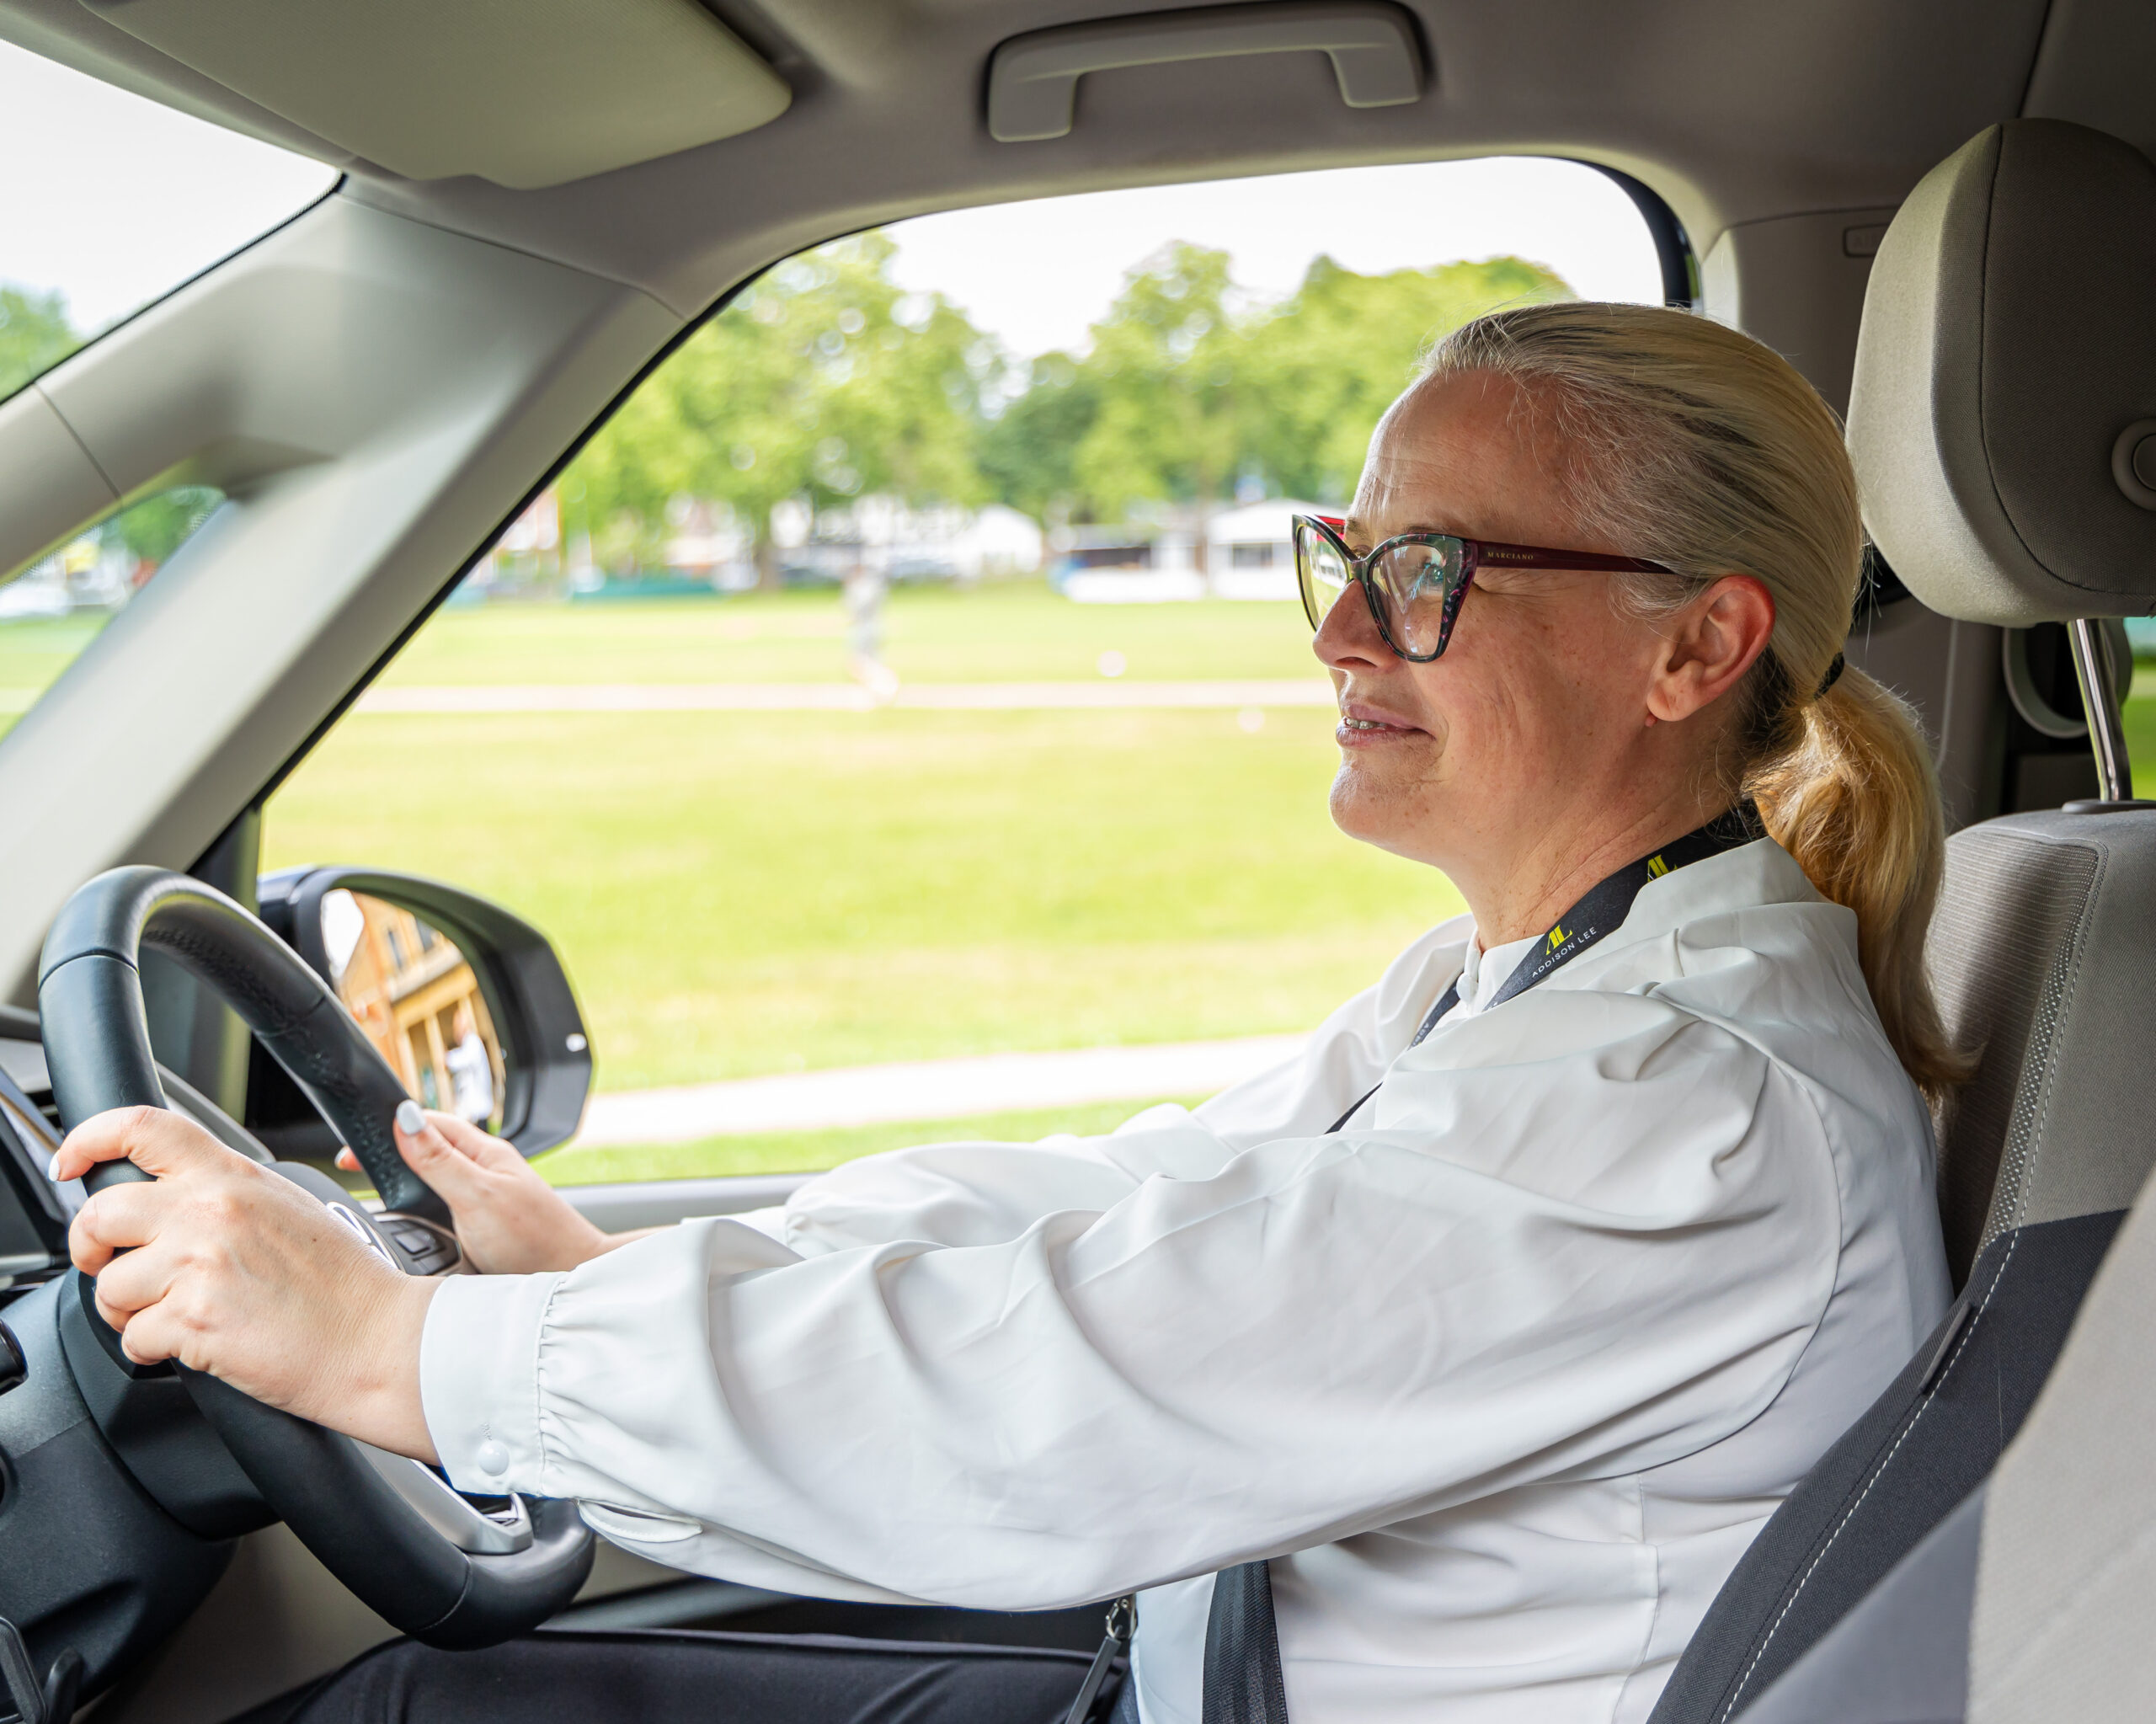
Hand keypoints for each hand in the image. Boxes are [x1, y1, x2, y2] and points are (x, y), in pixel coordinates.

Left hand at [59, 1106, 437, 1458]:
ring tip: (173, 1317)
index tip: (70, 1163)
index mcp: (234, 1177)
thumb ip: (225, 1196)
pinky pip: (133, 1339)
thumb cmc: (343, 1286)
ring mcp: (200, 1264)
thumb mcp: (287, 1208)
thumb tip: (166, 1206)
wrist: (378, 1340)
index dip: (88, 1139)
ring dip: (128, 1312)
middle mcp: (212, 1211)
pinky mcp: (195, 1319)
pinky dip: (154, 1350)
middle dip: (92, 1250)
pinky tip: (195, 1343)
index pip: (142, 1129)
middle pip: (99, 1214)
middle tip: (110, 1268)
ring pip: (109, 1287)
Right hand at [339, 1103, 614, 1273]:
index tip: (351, 1151)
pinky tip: (408, 1217)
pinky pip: (441, 1206)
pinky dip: (419, 1206)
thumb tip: (405, 1119)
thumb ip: (440, 1161)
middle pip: (428, 1149)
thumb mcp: (479, 1196)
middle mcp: (483, 1171)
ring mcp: (483, 1198)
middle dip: (392, 1151)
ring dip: (404, 1178)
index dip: (389, 1128)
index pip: (428, 1124)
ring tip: (372, 1184)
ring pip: (432, 1179)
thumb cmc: (535, 1239)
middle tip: (353, 1166)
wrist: (570, 1278)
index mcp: (484, 1153)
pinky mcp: (481, 1225)